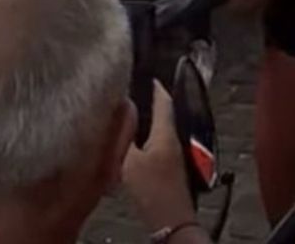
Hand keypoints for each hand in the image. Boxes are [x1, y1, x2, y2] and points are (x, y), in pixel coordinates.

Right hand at [123, 84, 195, 234]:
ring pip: (160, 126)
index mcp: (167, 131)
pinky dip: (147, 135)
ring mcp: (175, 152)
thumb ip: (124, 137)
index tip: (141, 74)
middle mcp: (174, 137)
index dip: (153, 84)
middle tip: (130, 92)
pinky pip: (159, 141)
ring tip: (127, 114)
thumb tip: (119, 116)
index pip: (163, 98)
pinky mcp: (171, 166)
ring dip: (147, 118)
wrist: (170, 221)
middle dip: (148, 100)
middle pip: (162, 110)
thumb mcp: (130, 162)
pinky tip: (133, 142)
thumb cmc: (153, 191)